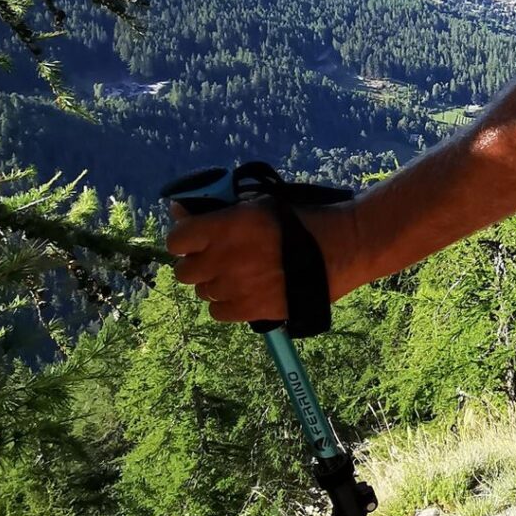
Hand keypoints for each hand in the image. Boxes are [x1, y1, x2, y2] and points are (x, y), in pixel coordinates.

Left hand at [166, 198, 289, 324]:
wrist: (339, 249)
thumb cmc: (298, 219)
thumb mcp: (258, 203)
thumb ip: (216, 209)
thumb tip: (178, 211)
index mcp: (223, 227)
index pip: (176, 241)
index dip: (184, 241)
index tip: (195, 241)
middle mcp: (222, 259)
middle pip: (184, 272)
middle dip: (198, 265)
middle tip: (217, 260)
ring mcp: (234, 288)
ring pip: (203, 292)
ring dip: (215, 284)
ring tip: (239, 276)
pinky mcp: (249, 311)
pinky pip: (218, 312)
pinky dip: (227, 304)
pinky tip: (245, 293)